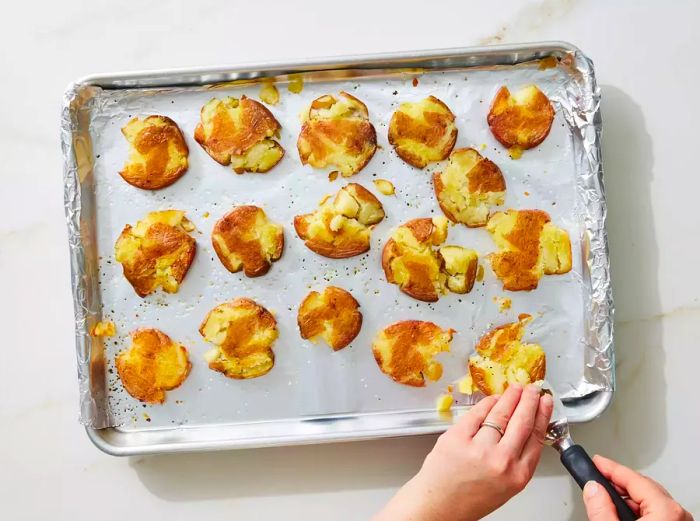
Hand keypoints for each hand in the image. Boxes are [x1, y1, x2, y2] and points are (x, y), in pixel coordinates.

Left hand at [373, 383, 553, 520]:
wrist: (439, 505)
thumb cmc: (471, 498)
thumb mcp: (506, 485)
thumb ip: (518, 459)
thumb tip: (525, 427)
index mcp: (517, 475)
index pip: (536, 437)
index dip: (543, 415)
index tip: (546, 402)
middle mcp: (501, 461)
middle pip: (522, 421)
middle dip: (530, 401)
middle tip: (533, 390)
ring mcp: (478, 447)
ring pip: (501, 413)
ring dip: (511, 397)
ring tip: (516, 389)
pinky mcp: (458, 437)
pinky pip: (477, 413)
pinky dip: (487, 403)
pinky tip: (494, 398)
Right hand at [582, 455, 692, 519]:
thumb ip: (601, 509)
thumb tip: (593, 489)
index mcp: (666, 510)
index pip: (633, 478)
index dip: (609, 467)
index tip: (596, 461)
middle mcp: (679, 515)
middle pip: (644, 487)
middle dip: (618, 482)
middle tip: (598, 475)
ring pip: (651, 500)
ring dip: (627, 497)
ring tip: (607, 497)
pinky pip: (658, 512)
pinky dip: (639, 509)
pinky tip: (623, 513)